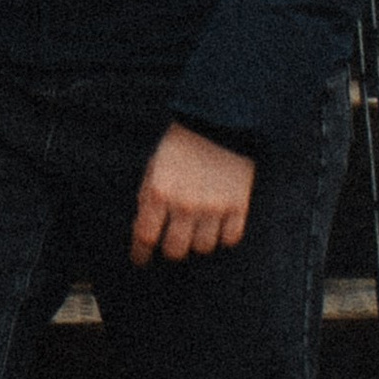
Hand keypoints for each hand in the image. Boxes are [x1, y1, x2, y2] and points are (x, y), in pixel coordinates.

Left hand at [130, 121, 254, 266]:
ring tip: (197, 229)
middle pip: (175, 251)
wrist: (219, 119)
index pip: (145, 237)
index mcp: (160, 192)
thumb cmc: (182, 143)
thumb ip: (147, 196)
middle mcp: (185, 204)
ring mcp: (213, 207)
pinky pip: (230, 238)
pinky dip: (224, 236)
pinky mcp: (238, 205)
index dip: (140, 253)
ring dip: (198, 242)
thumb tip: (144, 225)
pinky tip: (219, 226)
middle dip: (171, 248)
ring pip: (203, 248)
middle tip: (173, 241)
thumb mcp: (155, 165)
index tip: (141, 259)